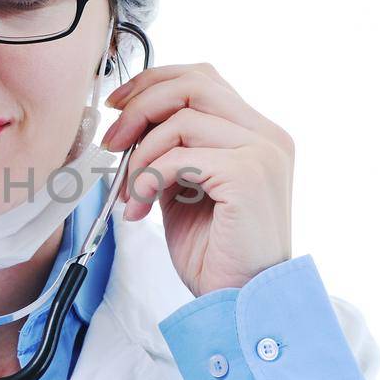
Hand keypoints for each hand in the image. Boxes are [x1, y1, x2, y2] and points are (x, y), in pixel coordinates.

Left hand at [100, 63, 293, 294]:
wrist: (241, 301)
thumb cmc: (215, 252)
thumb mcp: (186, 187)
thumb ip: (172, 149)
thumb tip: (131, 121)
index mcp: (257, 132)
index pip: (203, 79)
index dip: (154, 83)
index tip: (118, 105)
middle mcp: (267, 135)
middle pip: (192, 84)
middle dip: (141, 107)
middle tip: (112, 142)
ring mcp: (263, 152)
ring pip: (181, 120)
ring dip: (141, 155)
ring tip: (129, 193)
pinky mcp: (248, 175)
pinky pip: (180, 158)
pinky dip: (147, 180)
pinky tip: (139, 208)